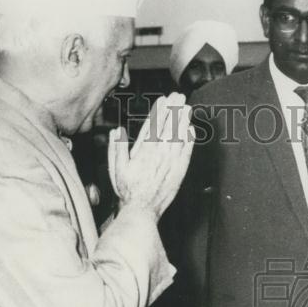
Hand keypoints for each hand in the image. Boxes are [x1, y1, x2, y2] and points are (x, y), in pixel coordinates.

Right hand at [108, 93, 194, 218]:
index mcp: (143, 151)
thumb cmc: (127, 190)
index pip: (153, 125)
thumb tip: (117, 131)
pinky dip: (190, 140)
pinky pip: (187, 152)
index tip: (164, 98)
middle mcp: (159, 154)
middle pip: (168, 127)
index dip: (160, 110)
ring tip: (187, 107)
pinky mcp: (179, 172)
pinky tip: (192, 130)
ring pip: (179, 137)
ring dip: (184, 121)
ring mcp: (171, 163)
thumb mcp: (115, 168)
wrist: (142, 210)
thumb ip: (116, 148)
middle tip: (179, 96)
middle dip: (174, 109)